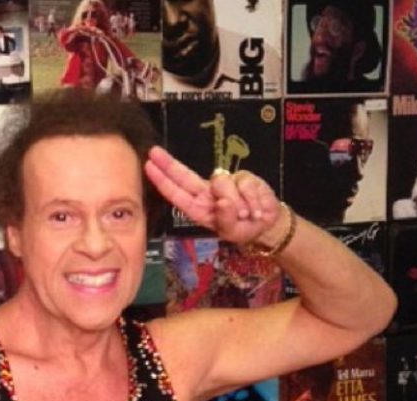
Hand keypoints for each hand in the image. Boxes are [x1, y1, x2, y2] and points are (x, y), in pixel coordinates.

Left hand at [145, 146, 281, 245]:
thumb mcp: (233, 232)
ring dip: (238, 203)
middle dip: (169, 164)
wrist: (267, 225)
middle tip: (154, 152)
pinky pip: (245, 184)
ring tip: (246, 215)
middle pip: (185, 175)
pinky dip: (253, 200)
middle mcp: (207, 193)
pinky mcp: (242, 176)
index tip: (150, 167)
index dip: (163, 181)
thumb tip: (223, 201)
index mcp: (199, 208)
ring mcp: (224, 182)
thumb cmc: (243, 229)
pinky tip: (256, 209)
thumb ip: (227, 220)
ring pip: (223, 183)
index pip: (178, 193)